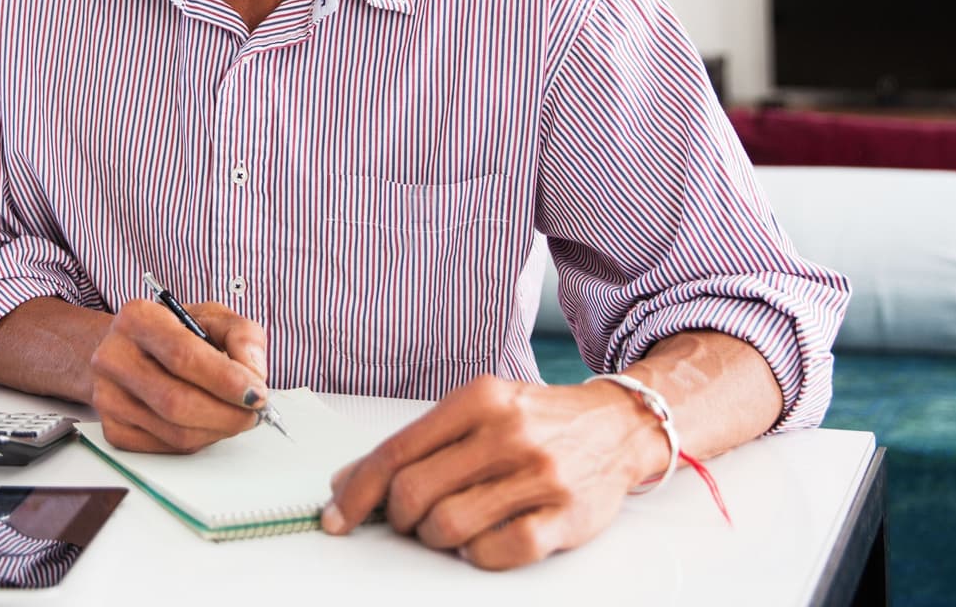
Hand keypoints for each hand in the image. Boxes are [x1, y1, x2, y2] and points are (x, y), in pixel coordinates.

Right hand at [87, 299, 269, 453]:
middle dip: (227, 414)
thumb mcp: (211, 317)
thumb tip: (253, 373)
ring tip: (236, 417)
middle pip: (177, 401)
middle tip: (254, 413)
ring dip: (217, 430)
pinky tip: (208, 423)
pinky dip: (198, 440)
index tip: (257, 393)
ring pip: (174, 431)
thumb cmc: (174, 333)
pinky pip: (166, 447)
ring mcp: (108, 396)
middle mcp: (114, 357)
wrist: (128, 350)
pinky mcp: (112, 428)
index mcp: (138, 318)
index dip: (226, 380)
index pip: (183, 355)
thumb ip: (241, 334)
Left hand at [320, 374, 667, 569]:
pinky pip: (498, 552)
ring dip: (436, 537)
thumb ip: (420, 443)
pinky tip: (482, 540)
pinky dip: (478, 554)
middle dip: (399, 518)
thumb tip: (350, 481)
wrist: (618, 426)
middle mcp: (508, 432)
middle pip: (416, 492)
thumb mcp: (479, 410)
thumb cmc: (537, 421)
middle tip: (408, 521)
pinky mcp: (567, 516)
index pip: (396, 451)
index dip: (358, 490)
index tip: (337, 516)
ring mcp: (540, 475)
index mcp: (478, 399)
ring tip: (449, 527)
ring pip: (451, 526)